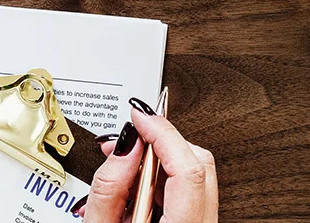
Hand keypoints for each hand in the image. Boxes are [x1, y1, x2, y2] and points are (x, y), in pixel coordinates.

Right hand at [78, 107, 219, 222]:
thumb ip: (110, 189)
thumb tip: (124, 147)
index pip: (187, 167)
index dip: (163, 132)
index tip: (140, 116)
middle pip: (199, 164)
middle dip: (163, 141)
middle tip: (129, 137)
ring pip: (197, 176)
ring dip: (162, 160)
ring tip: (125, 165)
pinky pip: (191, 193)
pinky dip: (165, 179)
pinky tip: (137, 185)